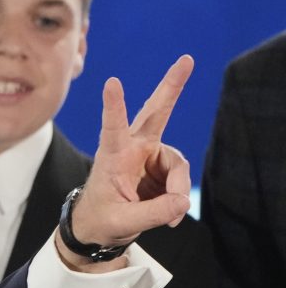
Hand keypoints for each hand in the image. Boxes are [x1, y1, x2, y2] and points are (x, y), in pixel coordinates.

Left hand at [60, 55, 194, 268]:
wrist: (100, 228)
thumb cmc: (101, 220)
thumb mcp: (122, 223)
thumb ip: (153, 213)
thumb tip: (183, 201)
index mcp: (112, 155)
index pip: (112, 127)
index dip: (114, 106)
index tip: (112, 82)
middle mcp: (133, 149)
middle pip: (156, 113)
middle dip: (172, 87)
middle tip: (186, 59)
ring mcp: (150, 156)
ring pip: (178, 165)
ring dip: (177, 190)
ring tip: (171, 216)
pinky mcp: (163, 168)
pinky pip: (181, 180)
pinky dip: (178, 200)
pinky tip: (171, 217)